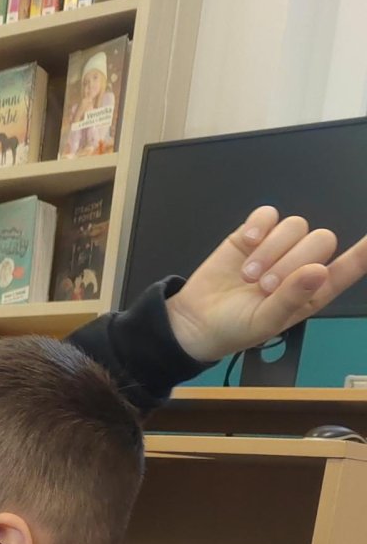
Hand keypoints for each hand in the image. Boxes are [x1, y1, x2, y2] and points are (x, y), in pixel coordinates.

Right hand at [166, 205, 366, 361]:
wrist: (194, 321)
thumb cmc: (234, 328)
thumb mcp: (264, 323)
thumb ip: (292, 298)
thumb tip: (320, 270)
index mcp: (312, 291)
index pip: (347, 267)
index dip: (363, 254)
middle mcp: (300, 265)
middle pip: (321, 240)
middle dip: (292, 261)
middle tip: (263, 286)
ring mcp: (277, 246)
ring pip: (295, 226)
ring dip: (271, 251)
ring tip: (248, 276)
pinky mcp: (253, 233)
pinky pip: (269, 215)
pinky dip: (259, 228)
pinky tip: (246, 245)